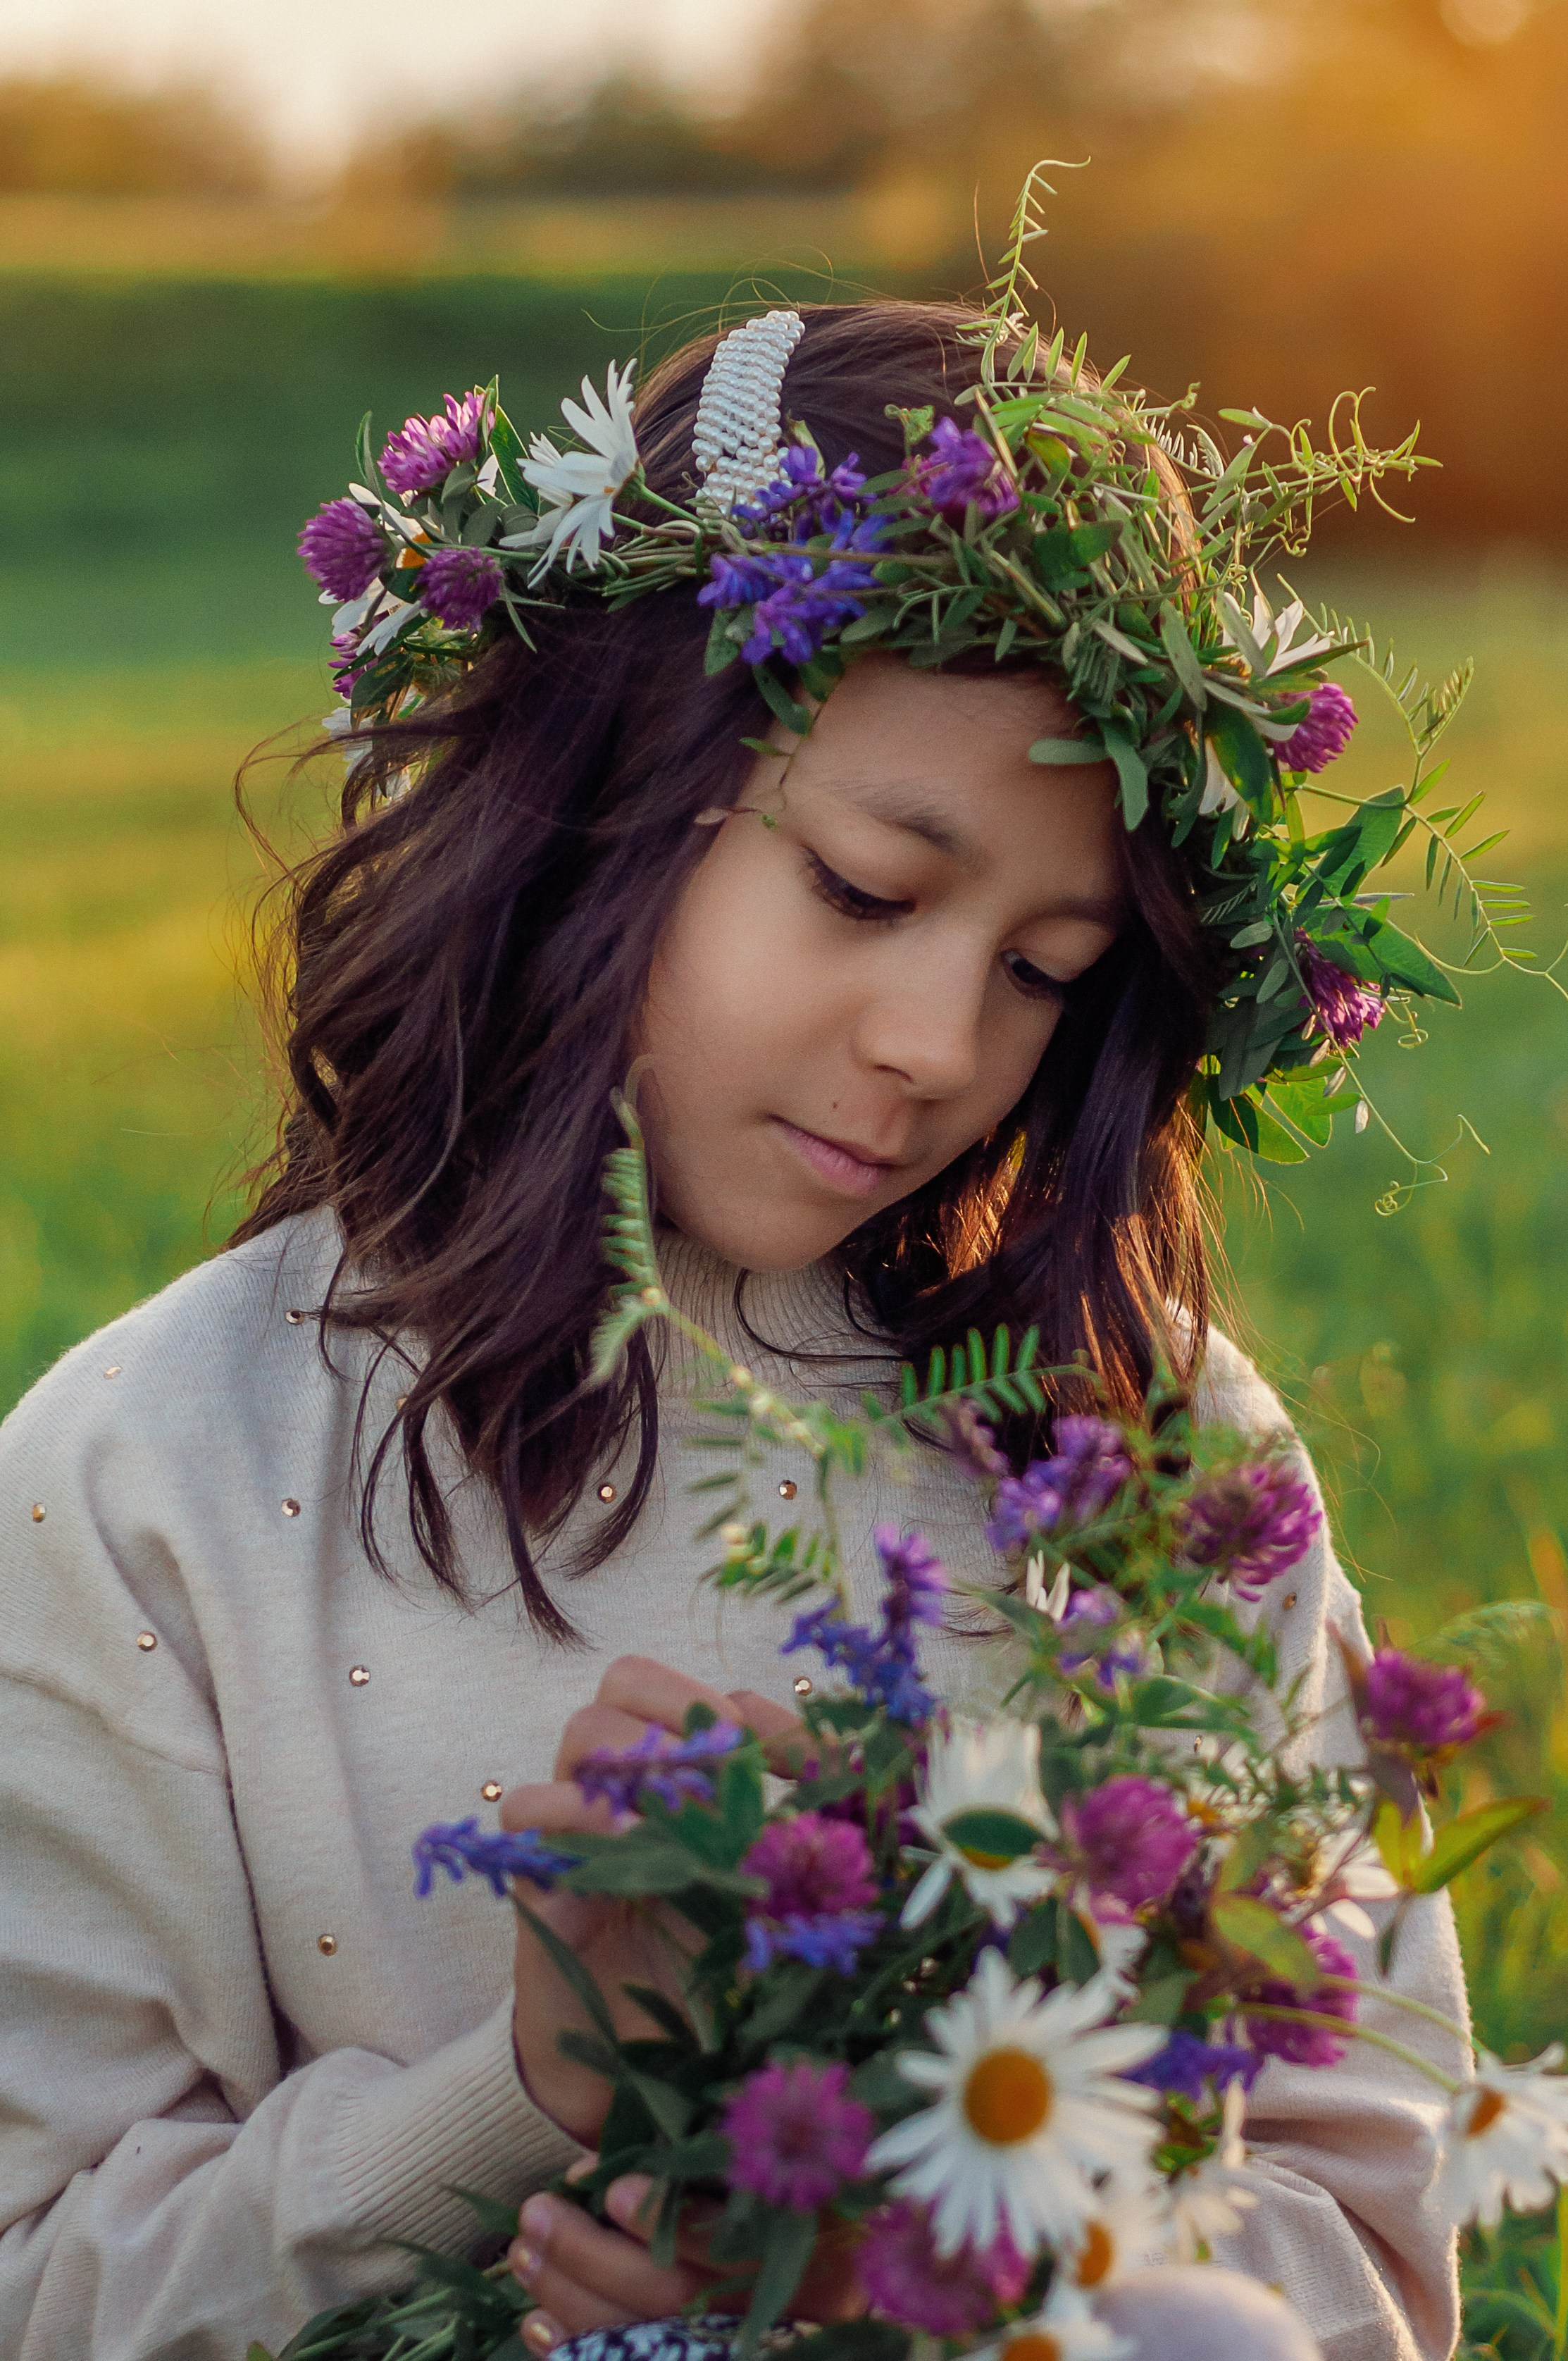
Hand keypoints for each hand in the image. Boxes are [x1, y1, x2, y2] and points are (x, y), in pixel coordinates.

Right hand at [502, 1655, 803, 2144]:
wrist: (635, 2068)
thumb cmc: (707, 1970)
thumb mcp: (765, 1894)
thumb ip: (801, 1835)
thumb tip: (861, 1772)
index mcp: (680, 1778)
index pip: (701, 1693)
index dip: (752, 1708)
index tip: (804, 1756)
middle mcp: (624, 1783)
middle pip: (627, 1681)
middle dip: (684, 1704)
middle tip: (732, 1759)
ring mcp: (576, 1821)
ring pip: (583, 1731)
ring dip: (643, 1752)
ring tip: (692, 1804)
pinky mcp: (537, 1874)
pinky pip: (527, 1809)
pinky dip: (575, 1811)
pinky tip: (631, 1845)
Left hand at [509, 2165, 865, 2352]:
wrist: (840, 2304)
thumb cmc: (808, 2201)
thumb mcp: (784, 2172)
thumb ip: (723, 2160)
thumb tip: (625, 2157)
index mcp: (812, 2252)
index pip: (727, 2244)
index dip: (667, 2221)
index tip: (615, 2190)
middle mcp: (779, 2316)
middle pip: (669, 2299)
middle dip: (590, 2256)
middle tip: (536, 2214)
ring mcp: (736, 2351)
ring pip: (640, 2341)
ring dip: (568, 2296)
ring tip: (524, 2251)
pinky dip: (575, 2350)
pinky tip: (536, 2323)